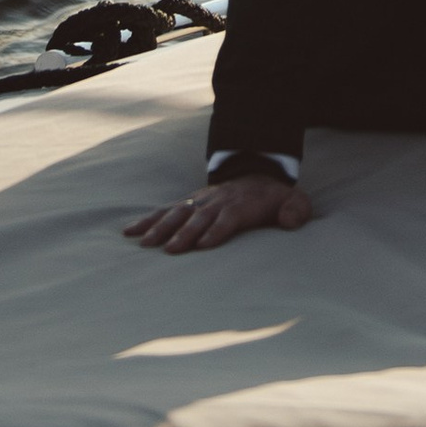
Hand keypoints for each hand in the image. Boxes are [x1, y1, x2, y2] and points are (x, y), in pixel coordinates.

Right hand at [125, 170, 311, 252]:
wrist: (256, 176)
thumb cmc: (274, 199)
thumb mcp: (294, 201)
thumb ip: (296, 211)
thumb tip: (289, 220)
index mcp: (241, 205)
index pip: (228, 218)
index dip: (217, 230)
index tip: (203, 245)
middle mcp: (217, 202)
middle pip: (199, 217)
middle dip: (185, 233)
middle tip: (170, 250)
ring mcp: (199, 201)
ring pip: (178, 212)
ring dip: (162, 227)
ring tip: (144, 243)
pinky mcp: (188, 204)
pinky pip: (165, 210)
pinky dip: (147, 219)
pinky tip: (129, 231)